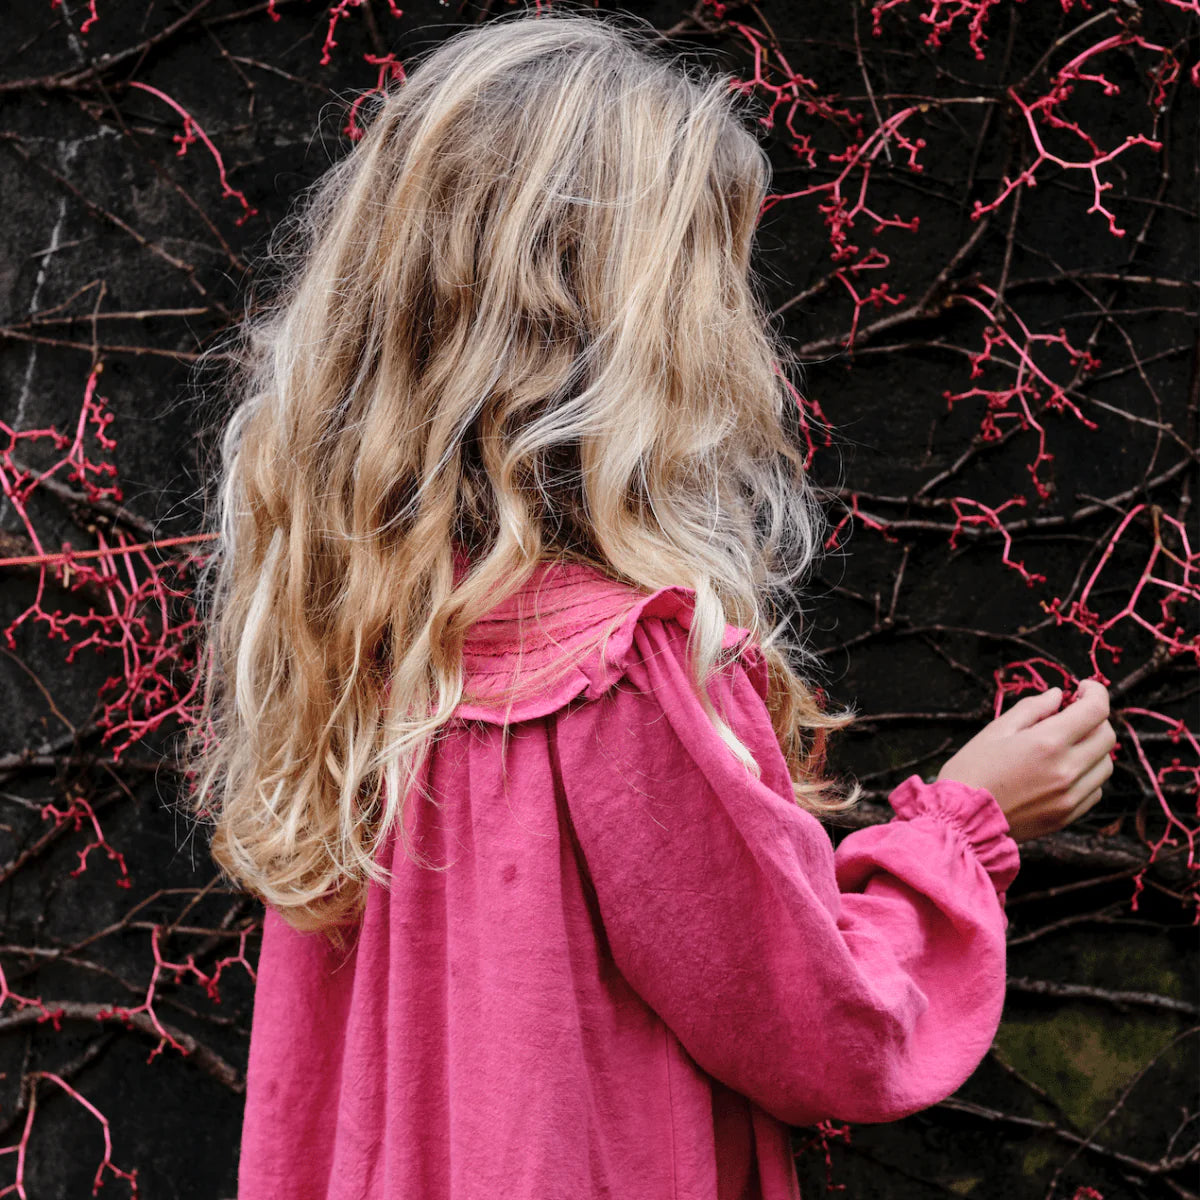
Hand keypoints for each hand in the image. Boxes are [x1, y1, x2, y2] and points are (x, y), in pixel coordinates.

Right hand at [936, 680, 1116, 843]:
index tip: (1082, 688)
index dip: (1095, 692)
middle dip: (1094, 719)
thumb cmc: (971, 770)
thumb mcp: (995, 730)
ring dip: (1093, 748)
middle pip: (1107, 736)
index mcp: (1047, 742)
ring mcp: (1070, 796)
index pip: (1096, 710)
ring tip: (1066, 745)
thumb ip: (1031, 708)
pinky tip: (1062, 771)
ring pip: (1105, 765)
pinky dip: (1087, 775)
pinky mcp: (1068, 816)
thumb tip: (1056, 695)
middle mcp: (1067, 770)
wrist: (961, 819)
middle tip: (1072, 715)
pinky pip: (1095, 790)